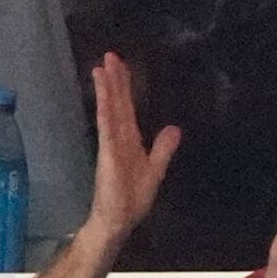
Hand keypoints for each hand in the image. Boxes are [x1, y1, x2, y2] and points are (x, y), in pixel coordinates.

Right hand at [84, 52, 181, 240]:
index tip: (120, 65)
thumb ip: (163, 149)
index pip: (126, 107)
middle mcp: (118, 138)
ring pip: (110, 111)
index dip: (124, 86)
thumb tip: (174, 128)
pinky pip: (108, 130)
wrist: (117, 222)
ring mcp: (111, 145)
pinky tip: (104, 98)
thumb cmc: (131, 200)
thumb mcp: (155, 170)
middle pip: (117, 103)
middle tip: (109, 55)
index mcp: (129, 140)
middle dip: (114, 79)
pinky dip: (106, 112)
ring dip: (107, 89)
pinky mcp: (109, 156)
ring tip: (101, 67)